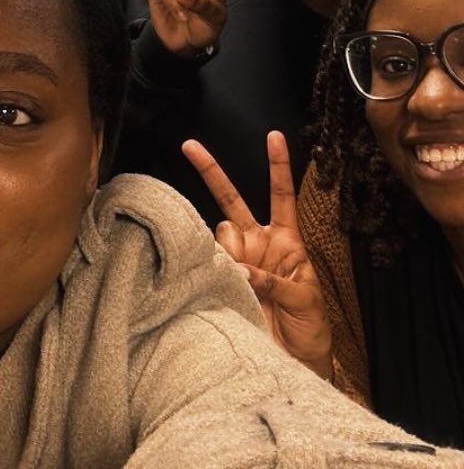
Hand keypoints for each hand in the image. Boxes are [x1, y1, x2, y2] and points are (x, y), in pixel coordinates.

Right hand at [182, 131, 331, 377]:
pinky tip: (223, 280)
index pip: (281, 195)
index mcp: (286, 241)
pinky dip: (213, 267)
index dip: (277, 165)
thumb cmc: (311, 329)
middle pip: (231, 199)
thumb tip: (239, 268)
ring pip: (219, 233)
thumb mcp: (306, 298)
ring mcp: (237, 259)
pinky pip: (208, 260)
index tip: (273, 136)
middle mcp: (257, 244)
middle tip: (189, 146)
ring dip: (228, 250)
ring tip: (243, 280)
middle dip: (210, 170)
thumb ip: (274, 279)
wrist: (294, 363)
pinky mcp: (221, 278)